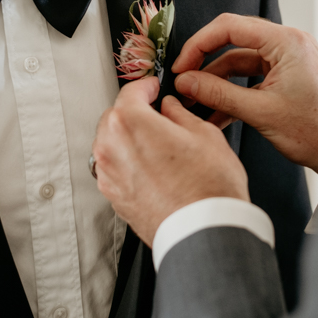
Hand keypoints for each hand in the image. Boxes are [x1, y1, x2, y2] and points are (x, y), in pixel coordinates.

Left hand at [92, 76, 248, 246]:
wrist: (205, 233)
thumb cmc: (208, 187)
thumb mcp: (204, 134)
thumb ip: (180, 114)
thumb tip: (171, 109)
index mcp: (129, 123)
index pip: (130, 91)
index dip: (146, 85)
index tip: (154, 87)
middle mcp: (111, 148)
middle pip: (115, 117)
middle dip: (134, 111)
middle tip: (157, 112)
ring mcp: (109, 176)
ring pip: (111, 144)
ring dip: (128, 137)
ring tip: (156, 141)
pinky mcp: (114, 198)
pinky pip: (115, 169)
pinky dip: (128, 162)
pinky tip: (152, 166)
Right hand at [172, 14, 317, 176]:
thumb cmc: (316, 131)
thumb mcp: (260, 112)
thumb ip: (218, 94)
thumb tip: (186, 83)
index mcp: (287, 42)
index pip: (229, 27)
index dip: (199, 44)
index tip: (182, 66)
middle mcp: (287, 44)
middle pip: (232, 41)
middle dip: (204, 64)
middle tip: (183, 82)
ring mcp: (286, 60)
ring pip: (237, 63)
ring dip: (215, 83)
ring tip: (194, 103)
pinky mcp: (284, 77)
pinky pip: (248, 78)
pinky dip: (230, 93)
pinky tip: (213, 113)